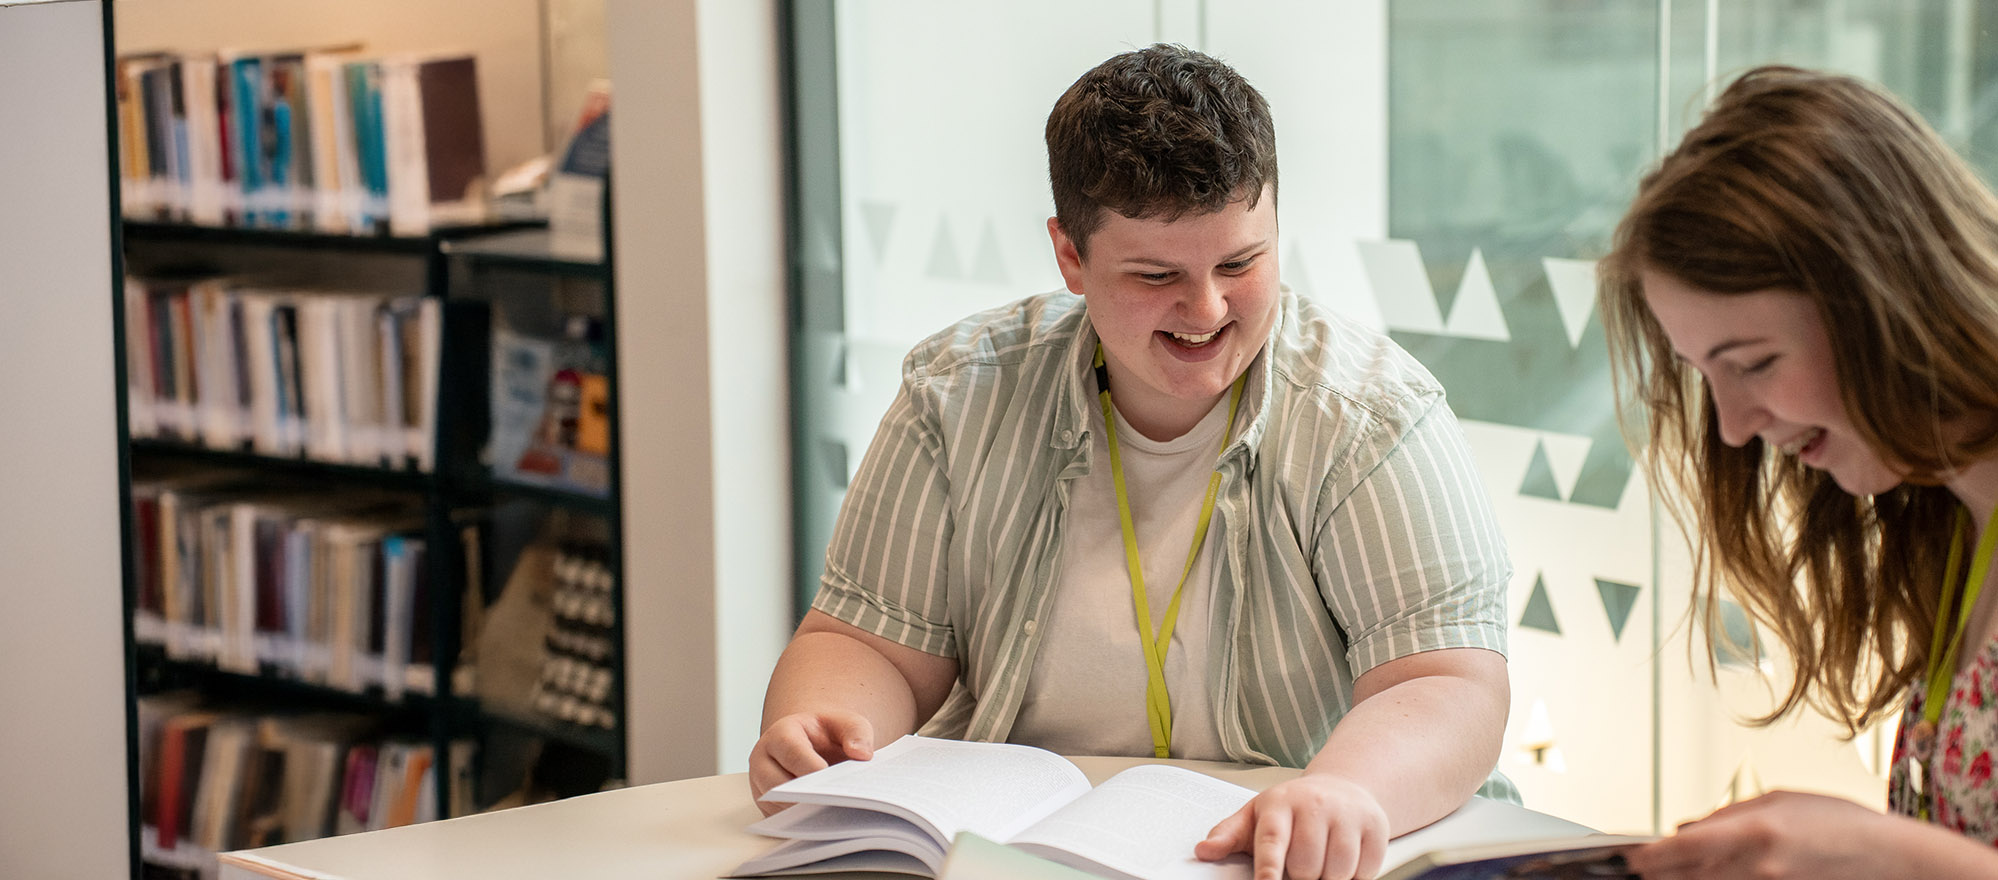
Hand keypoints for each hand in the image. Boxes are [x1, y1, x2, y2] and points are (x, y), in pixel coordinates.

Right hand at [746, 712, 876, 815]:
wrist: (816, 745)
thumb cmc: (828, 734)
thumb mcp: (847, 723)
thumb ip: (857, 733)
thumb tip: (862, 755)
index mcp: (782, 734)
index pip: (790, 751)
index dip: (809, 766)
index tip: (829, 778)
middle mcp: (764, 759)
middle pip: (777, 784)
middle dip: (805, 796)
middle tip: (834, 805)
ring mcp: (761, 784)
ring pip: (776, 805)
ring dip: (802, 813)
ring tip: (832, 816)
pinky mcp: (767, 804)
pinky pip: (779, 819)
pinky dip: (800, 823)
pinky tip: (824, 823)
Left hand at [1195, 773, 1389, 879]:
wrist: (1342, 787)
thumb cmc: (1293, 808)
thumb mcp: (1256, 815)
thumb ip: (1228, 835)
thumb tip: (1203, 850)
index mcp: (1280, 804)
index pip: (1273, 840)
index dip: (1269, 867)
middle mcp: (1315, 805)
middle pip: (1306, 864)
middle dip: (1300, 878)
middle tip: (1298, 869)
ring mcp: (1348, 815)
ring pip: (1337, 871)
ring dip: (1327, 879)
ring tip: (1319, 866)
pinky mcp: (1375, 828)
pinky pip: (1365, 871)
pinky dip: (1354, 877)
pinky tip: (1343, 862)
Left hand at [1624, 791, 1898, 879]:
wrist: (1894, 863)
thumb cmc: (1841, 825)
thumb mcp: (1781, 801)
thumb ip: (1727, 815)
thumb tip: (1683, 828)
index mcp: (1754, 833)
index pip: (1680, 849)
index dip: (1646, 855)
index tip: (1627, 856)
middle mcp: (1757, 868)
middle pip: (1685, 876)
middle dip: (1657, 871)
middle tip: (1633, 867)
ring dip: (1682, 879)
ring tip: (1660, 872)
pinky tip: (1703, 876)